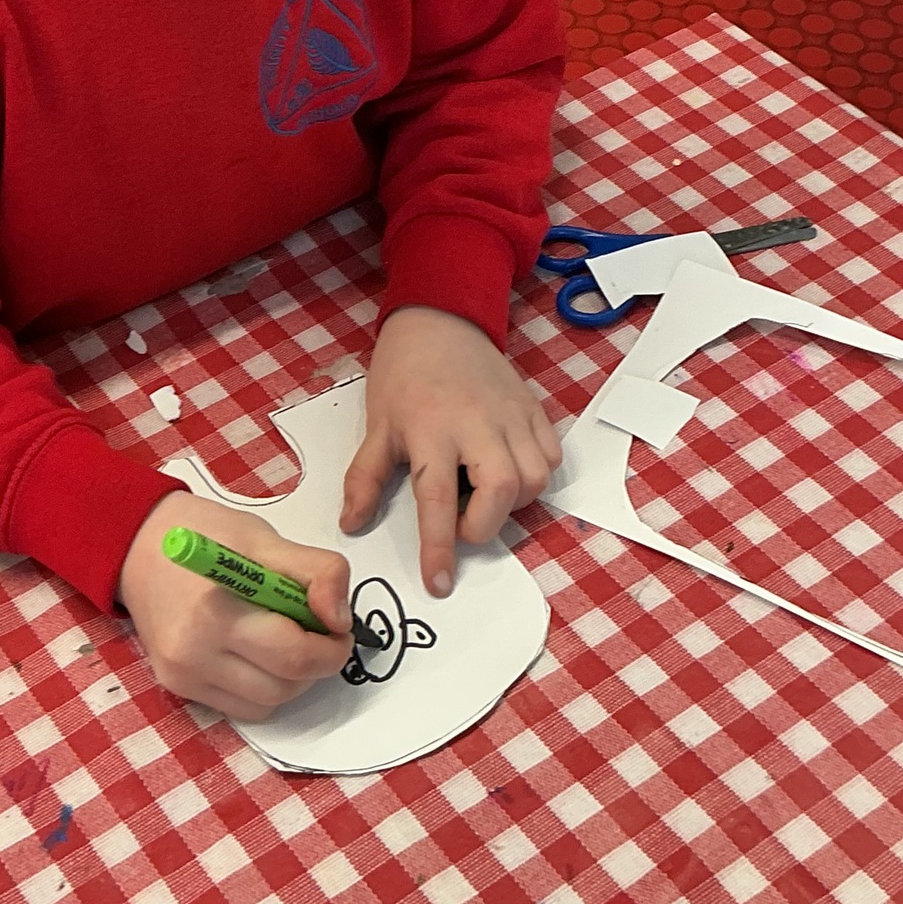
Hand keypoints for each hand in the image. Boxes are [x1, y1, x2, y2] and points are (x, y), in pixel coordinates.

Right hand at [118, 493, 353, 721]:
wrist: (139, 545)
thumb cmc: (208, 534)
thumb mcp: (267, 540)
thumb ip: (317, 572)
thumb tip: (342, 621)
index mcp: (217, 610)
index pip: (295, 655)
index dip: (332, 648)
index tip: (339, 627)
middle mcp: (194, 652)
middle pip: (284, 686)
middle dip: (316, 664)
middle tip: (319, 632)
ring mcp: (182, 676)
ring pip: (266, 704)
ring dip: (292, 680)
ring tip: (287, 639)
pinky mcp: (176, 687)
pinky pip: (240, 708)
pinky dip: (263, 688)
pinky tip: (257, 653)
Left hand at [340, 306, 560, 596]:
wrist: (439, 320)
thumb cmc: (402, 374)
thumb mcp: (376, 425)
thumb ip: (364, 477)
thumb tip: (352, 525)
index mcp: (430, 429)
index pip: (438, 500)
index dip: (439, 548)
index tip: (438, 583)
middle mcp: (477, 423)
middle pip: (501, 490)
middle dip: (484, 525)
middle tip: (462, 523)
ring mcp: (511, 414)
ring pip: (534, 477)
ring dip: (513, 502)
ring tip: (483, 493)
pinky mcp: (534, 408)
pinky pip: (550, 456)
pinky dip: (535, 475)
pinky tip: (508, 469)